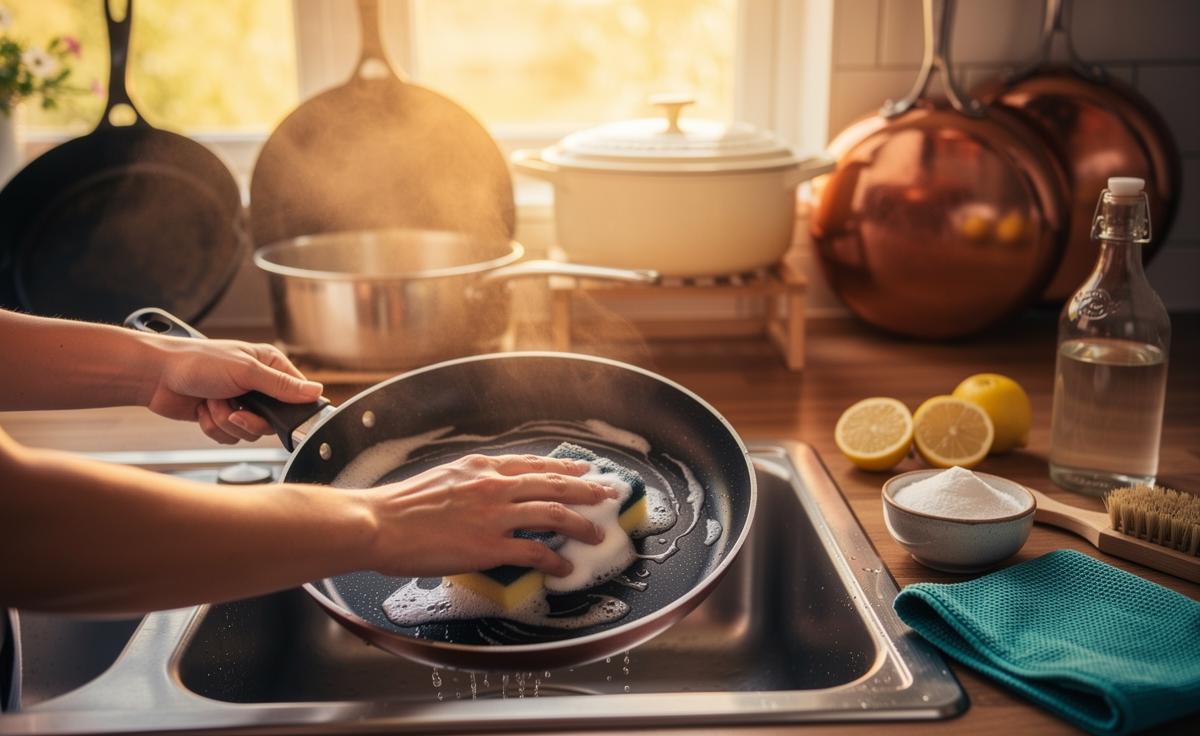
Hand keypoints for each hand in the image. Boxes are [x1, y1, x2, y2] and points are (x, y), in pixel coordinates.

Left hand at [146, 339, 322, 443]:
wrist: (155, 376)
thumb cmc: (196, 362)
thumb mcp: (246, 371)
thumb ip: (282, 385)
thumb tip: (316, 391)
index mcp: (269, 365)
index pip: (296, 393)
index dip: (288, 408)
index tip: (274, 413)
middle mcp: (256, 385)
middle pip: (272, 421)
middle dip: (249, 420)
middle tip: (234, 410)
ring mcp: (238, 402)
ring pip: (250, 432)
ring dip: (227, 422)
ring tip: (212, 404)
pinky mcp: (221, 417)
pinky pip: (230, 437)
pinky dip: (214, 428)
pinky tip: (203, 411)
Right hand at [362, 453, 618, 577]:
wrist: (379, 524)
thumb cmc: (401, 506)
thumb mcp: (442, 478)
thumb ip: (471, 482)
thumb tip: (487, 490)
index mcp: (481, 467)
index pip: (533, 464)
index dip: (563, 467)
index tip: (583, 468)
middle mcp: (493, 485)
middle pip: (553, 483)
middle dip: (586, 488)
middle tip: (607, 494)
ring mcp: (494, 515)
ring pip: (553, 513)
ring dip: (580, 523)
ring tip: (596, 532)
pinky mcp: (489, 546)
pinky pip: (534, 551)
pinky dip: (554, 559)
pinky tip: (564, 566)